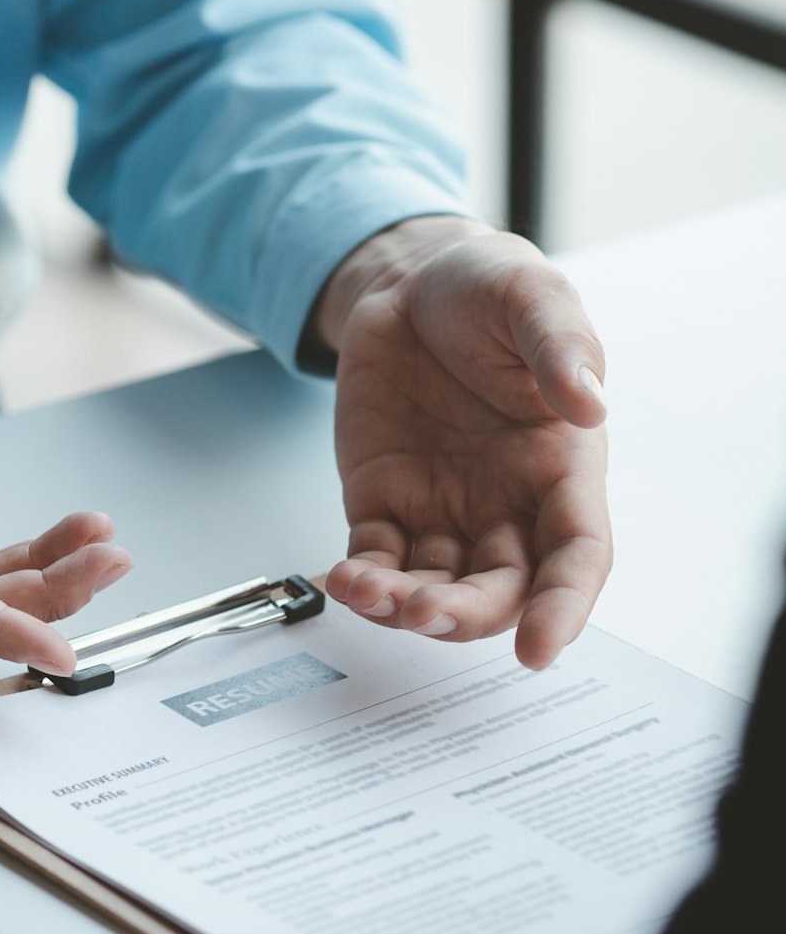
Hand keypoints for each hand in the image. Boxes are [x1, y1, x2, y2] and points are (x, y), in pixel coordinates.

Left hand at [312, 217, 610, 669]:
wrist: (409, 283)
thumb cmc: (486, 292)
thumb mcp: (533, 297)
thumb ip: (561, 348)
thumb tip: (588, 403)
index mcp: (561, 466)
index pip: (576, 554)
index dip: (564, 607)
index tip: (539, 650)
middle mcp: (507, 504)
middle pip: (502, 591)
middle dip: (467, 616)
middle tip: (426, 612)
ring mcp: (444, 512)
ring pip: (435, 589)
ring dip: (405, 608)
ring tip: (369, 593)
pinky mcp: (385, 506)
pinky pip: (378, 562)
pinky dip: (362, 583)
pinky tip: (344, 579)